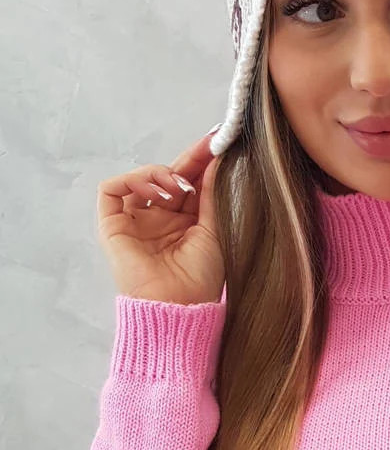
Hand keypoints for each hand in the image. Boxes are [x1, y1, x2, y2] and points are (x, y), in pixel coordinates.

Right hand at [96, 130, 224, 305]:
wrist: (179, 306)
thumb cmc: (200, 279)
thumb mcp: (213, 229)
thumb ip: (210, 194)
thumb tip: (217, 161)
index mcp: (182, 224)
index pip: (188, 184)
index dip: (200, 162)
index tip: (217, 142)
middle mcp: (157, 221)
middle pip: (166, 178)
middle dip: (187, 160)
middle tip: (208, 147)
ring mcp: (134, 223)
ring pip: (138, 181)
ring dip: (160, 174)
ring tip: (180, 188)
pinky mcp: (113, 227)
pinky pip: (112, 191)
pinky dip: (132, 181)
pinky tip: (156, 191)